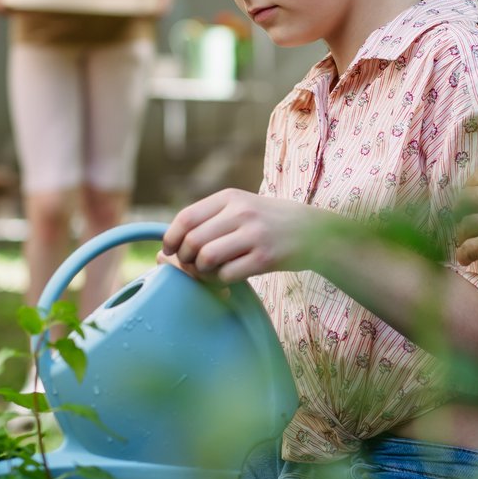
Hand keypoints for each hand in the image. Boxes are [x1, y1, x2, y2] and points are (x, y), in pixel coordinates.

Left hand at [162, 190, 317, 283]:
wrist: (314, 231)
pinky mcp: (266, 258)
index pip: (186, 218)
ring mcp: (254, 235)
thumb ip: (206, 223)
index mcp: (230, 198)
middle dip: (185, 259)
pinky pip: (227, 274)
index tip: (169, 251)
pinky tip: (227, 278)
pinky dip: (220, 281)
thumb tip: (163, 253)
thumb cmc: (268, 222)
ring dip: (201, 272)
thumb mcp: (240, 209)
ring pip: (207, 258)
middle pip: (193, 241)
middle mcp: (241, 213)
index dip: (171, 238)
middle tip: (192, 266)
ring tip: (209, 273)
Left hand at [454, 167, 477, 277]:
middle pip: (464, 199)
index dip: (471, 187)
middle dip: (461, 210)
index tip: (470, 196)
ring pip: (463, 225)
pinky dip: (464, 255)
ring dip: (462, 234)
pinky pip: (467, 248)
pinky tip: (465, 258)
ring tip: (464, 241)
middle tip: (463, 218)